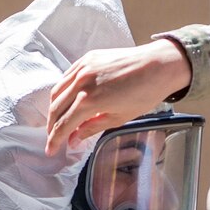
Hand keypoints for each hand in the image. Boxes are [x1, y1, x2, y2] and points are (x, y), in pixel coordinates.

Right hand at [45, 39, 191, 154]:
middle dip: (52, 126)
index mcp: (89, 100)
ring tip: (57, 121)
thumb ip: (92, 127)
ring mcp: (83, 67)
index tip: (51, 150)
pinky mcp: (87, 58)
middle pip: (56, 108)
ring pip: (57, 91)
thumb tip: (74, 139)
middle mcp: (81, 82)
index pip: (64, 124)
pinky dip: (62, 90)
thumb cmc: (144, 93)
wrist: (158, 65)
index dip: (55, 140)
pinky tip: (66, 100)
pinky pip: (66, 77)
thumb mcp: (119, 118)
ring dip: (54, 108)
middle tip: (53, 139)